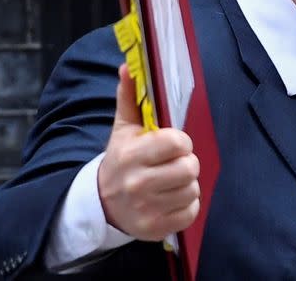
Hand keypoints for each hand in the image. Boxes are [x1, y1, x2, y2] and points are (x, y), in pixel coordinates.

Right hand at [97, 64, 199, 240]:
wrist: (102, 204)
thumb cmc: (122, 159)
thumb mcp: (123, 129)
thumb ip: (129, 97)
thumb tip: (128, 66)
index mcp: (131, 155)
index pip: (176, 142)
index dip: (180, 141)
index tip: (172, 144)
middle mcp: (137, 184)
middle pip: (189, 167)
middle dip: (186, 163)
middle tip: (172, 164)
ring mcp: (146, 209)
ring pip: (192, 189)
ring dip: (187, 184)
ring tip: (170, 181)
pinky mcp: (155, 229)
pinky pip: (191, 211)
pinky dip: (186, 205)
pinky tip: (170, 199)